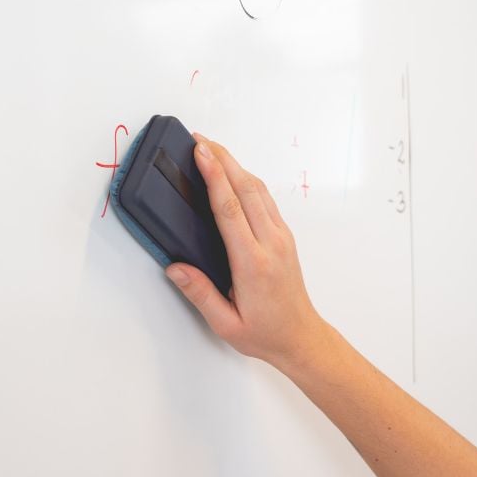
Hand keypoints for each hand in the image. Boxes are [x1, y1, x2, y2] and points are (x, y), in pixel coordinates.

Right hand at [165, 134, 326, 366]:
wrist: (301, 337)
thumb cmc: (265, 332)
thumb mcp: (225, 323)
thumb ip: (200, 294)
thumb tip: (175, 268)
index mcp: (252, 262)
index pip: (230, 209)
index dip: (214, 176)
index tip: (200, 152)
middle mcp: (270, 243)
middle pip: (245, 188)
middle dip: (222, 159)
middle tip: (200, 139)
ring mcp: (281, 236)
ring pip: (258, 189)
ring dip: (236, 165)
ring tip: (213, 149)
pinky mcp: (284, 236)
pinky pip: (265, 199)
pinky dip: (247, 179)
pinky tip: (234, 173)